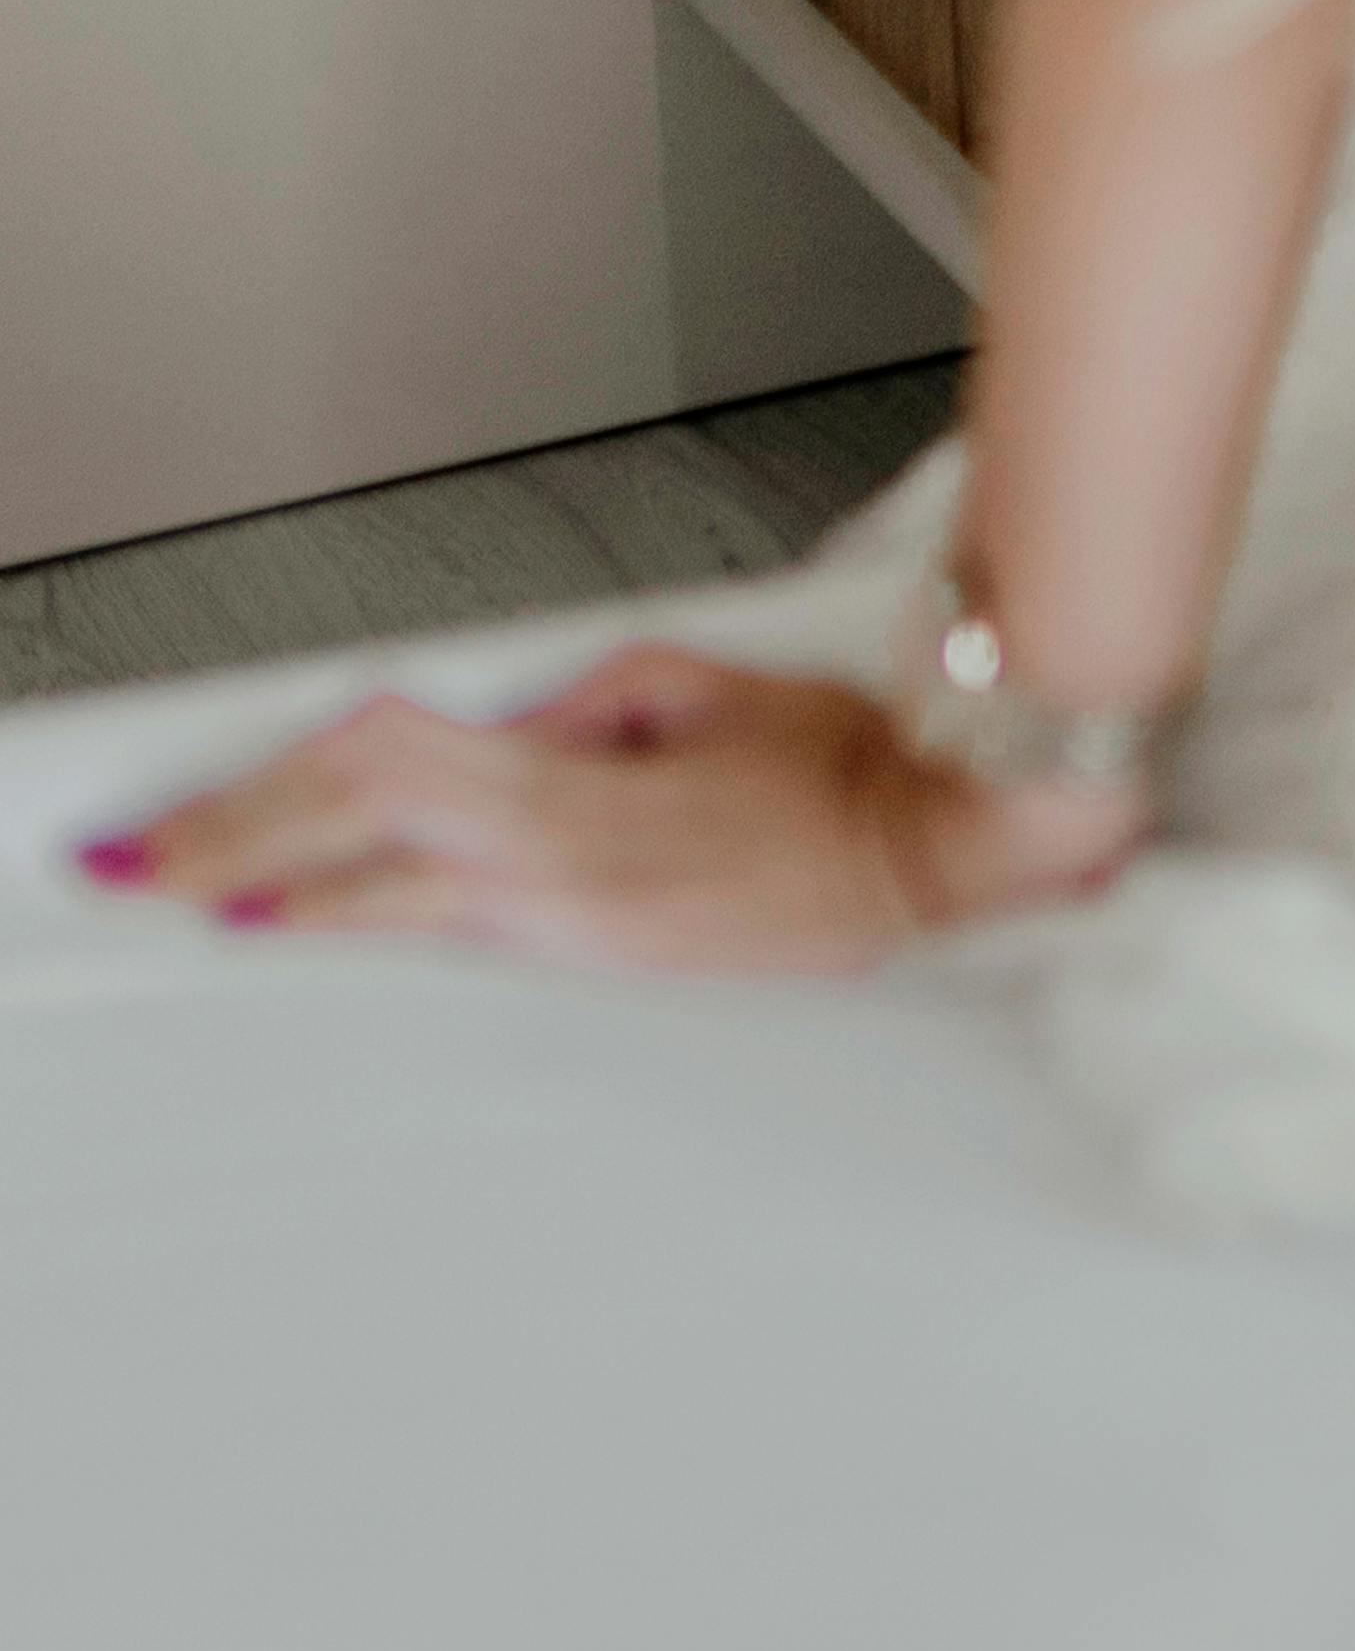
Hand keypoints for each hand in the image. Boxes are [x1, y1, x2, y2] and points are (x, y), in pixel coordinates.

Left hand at [68, 638, 1142, 971]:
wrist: (923, 850)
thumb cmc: (837, 761)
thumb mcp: (699, 687)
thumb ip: (591, 701)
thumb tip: (518, 719)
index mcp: (567, 780)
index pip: (377, 765)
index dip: (266, 793)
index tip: (183, 818)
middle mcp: (547, 857)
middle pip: (350, 836)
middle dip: (227, 850)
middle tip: (135, 866)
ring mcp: (566, 921)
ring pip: (382, 895)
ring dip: (275, 892)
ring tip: (186, 896)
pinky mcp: (597, 964)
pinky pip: (450, 934)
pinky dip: (363, 922)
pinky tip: (312, 926)